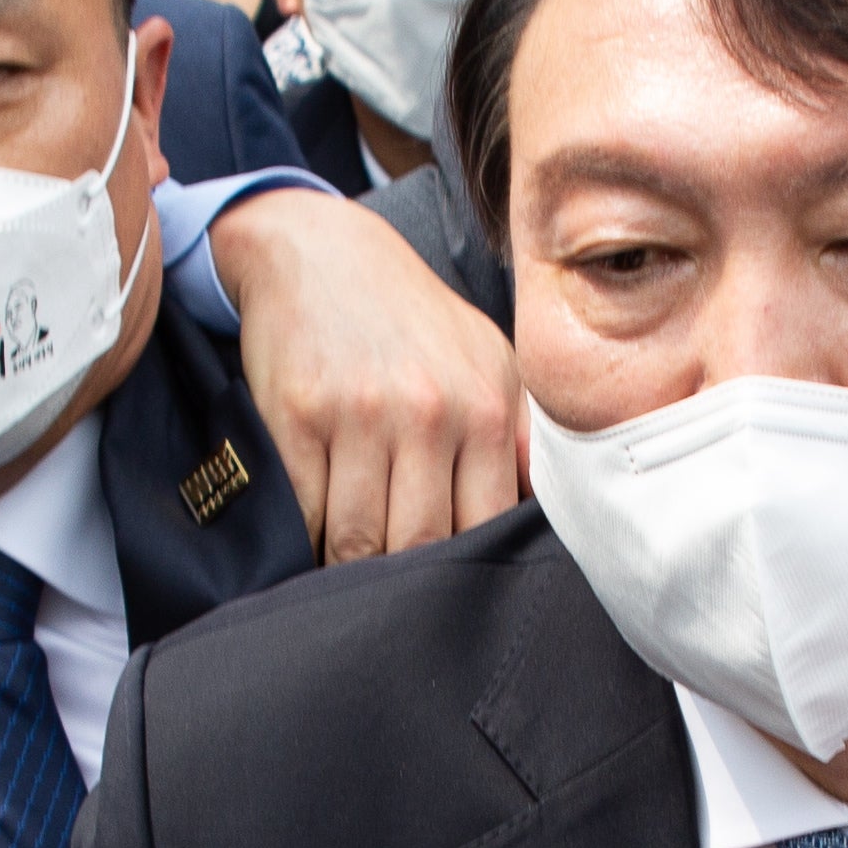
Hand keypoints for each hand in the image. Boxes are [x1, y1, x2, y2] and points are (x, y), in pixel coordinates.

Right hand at [208, 177, 526, 559]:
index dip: (464, 572)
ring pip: (356, 541)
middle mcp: (429, 412)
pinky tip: (310, 538)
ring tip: (348, 573)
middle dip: (403, 581)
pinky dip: (304, 539)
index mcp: (486, 408)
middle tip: (392, 594)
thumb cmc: (412, 319)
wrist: (319, 253)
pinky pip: (304, 514)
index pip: (484, 527)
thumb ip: (525, 439)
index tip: (447, 588)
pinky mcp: (296, 416)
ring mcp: (359, 415)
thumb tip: (551, 519)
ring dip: (348, 568)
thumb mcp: (489, 360)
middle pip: (418, 545)